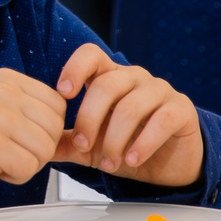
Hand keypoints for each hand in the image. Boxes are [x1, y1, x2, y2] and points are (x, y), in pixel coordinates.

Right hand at [0, 66, 66, 182]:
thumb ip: (25, 105)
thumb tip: (60, 122)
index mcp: (6, 79)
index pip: (57, 105)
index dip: (44, 128)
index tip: (20, 136)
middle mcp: (3, 92)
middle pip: (55, 128)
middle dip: (39, 148)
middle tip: (11, 150)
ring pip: (46, 149)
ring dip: (27, 163)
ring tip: (1, 158)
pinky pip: (29, 167)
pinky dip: (16, 176)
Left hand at [50, 45, 205, 188]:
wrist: (169, 165)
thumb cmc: (129, 145)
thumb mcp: (92, 146)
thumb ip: (68, 142)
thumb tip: (39, 146)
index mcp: (109, 77)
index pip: (91, 55)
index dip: (74, 68)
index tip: (63, 94)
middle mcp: (134, 77)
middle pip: (106, 85)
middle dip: (89, 119)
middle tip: (84, 146)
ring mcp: (160, 90)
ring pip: (130, 107)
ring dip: (115, 140)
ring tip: (109, 163)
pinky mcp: (181, 109)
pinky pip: (161, 121)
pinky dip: (143, 144)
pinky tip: (132, 159)